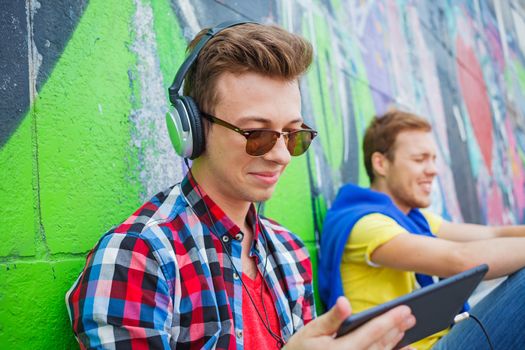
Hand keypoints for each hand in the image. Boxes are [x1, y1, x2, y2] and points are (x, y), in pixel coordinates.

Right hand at [285, 297, 415, 349]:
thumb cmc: (301, 348)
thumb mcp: (312, 330)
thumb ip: (332, 317)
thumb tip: (345, 302)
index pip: (371, 333)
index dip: (389, 320)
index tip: (405, 309)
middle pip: (380, 345)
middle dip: (397, 329)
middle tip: (410, 315)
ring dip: (397, 343)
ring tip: (408, 329)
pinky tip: (404, 348)